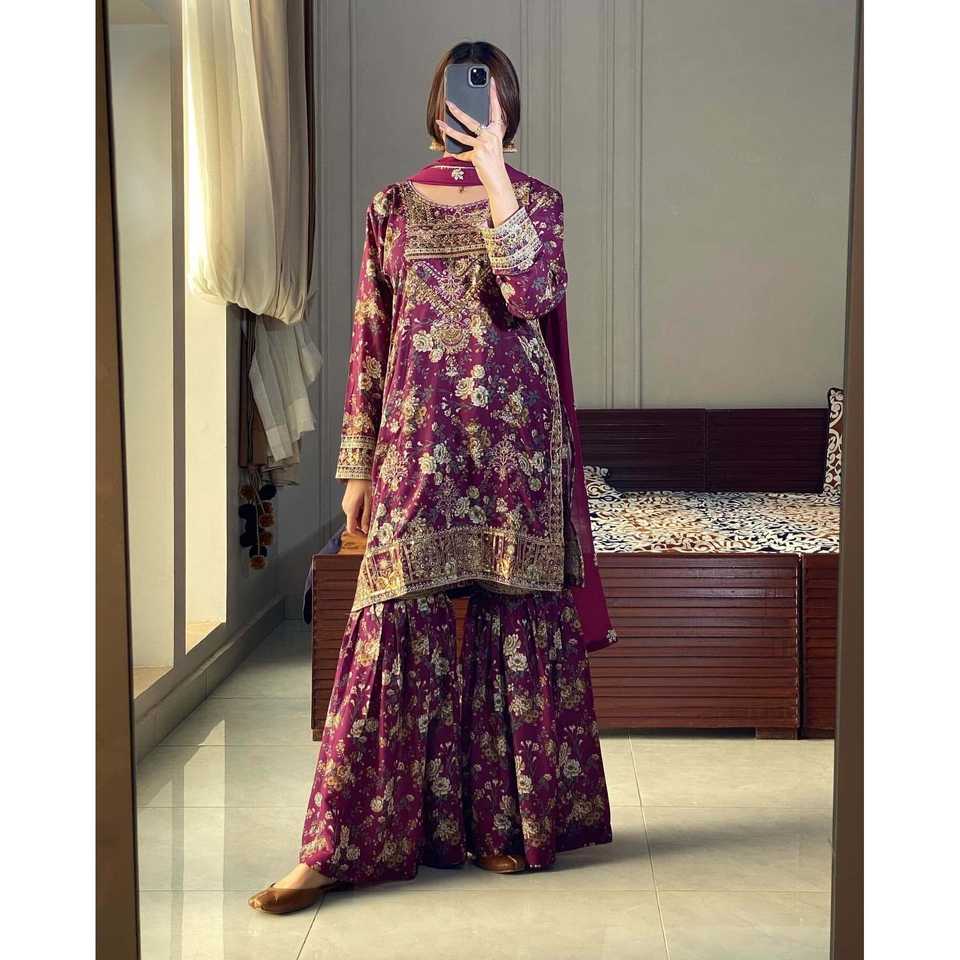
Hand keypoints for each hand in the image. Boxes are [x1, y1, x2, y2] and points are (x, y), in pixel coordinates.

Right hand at [341, 478, 371, 535]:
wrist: (358, 472)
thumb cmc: (365, 484)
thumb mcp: (369, 501)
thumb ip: (367, 516)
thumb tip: (365, 530)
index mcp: (350, 510)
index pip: (351, 529)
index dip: (359, 535)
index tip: (368, 536)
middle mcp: (346, 509)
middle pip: (354, 524)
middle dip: (364, 524)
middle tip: (375, 519)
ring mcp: (346, 505)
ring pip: (355, 518)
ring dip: (363, 517)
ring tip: (372, 508)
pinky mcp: (348, 502)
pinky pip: (354, 511)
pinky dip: (361, 512)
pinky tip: (368, 504)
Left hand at [439, 76, 518, 224]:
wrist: (498, 180)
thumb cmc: (493, 163)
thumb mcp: (490, 147)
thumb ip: (479, 137)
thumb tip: (461, 133)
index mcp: (497, 131)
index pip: (496, 109)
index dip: (494, 95)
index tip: (491, 81)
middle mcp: (492, 136)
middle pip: (472, 120)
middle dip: (458, 111)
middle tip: (448, 102)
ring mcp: (485, 144)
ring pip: (463, 135)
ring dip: (449, 129)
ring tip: (439, 122)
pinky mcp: (478, 154)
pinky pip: (462, 152)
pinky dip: (455, 154)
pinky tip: (448, 152)